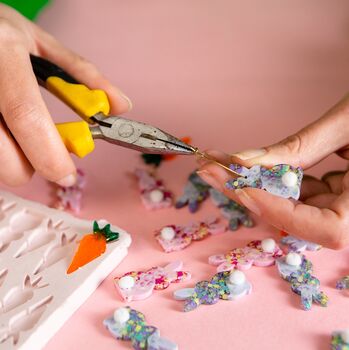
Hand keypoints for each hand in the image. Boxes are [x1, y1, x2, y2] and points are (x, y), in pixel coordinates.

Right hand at [0, 4, 131, 185]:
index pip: (28, 117)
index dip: (51, 156)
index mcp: (6, 55)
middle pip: (7, 159)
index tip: (67, 175)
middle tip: (40, 149)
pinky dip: (2, 149)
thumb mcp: (43, 44)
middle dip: (31, 166)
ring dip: (13, 156)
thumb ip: (84, 75)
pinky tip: (4, 126)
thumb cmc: (2, 32)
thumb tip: (121, 106)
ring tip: (16, 128)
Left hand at [198, 93, 348, 248]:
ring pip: (290, 202)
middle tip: (209, 168)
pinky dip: (268, 174)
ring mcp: (343, 202)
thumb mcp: (348, 123)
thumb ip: (300, 147)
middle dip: (247, 192)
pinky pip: (296, 188)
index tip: (241, 188)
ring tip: (214, 162)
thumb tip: (245, 161)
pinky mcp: (334, 189)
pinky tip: (239, 162)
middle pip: (296, 215)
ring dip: (249, 182)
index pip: (325, 229)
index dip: (281, 212)